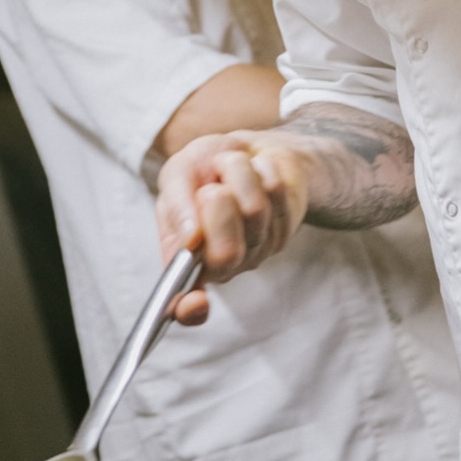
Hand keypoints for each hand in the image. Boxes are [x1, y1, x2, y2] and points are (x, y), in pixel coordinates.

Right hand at [156, 130, 310, 323]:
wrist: (241, 151)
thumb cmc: (202, 168)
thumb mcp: (177, 174)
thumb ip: (177, 204)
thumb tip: (190, 240)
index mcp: (183, 259)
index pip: (185, 307)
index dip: (189, 309)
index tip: (196, 302)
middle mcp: (218, 265)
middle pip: (226, 253)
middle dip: (216, 206)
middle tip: (209, 188)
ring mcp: (254, 253)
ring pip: (254, 210)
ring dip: (237, 173)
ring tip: (229, 168)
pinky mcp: (283, 233)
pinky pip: (276, 193)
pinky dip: (261, 169)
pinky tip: (255, 172)